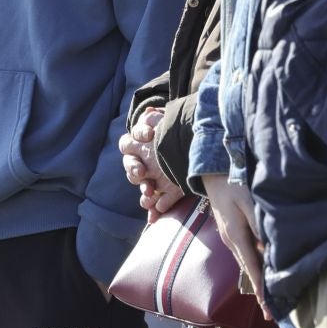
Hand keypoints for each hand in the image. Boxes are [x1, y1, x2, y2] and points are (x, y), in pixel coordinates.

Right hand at [118, 106, 185, 220]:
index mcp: (142, 144)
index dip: (137, 136)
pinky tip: (153, 216)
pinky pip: (155, 204)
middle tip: (142, 170)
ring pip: (142, 185)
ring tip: (149, 191)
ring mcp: (154, 178)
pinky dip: (154, 211)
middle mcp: (145, 162)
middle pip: (130, 165)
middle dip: (133, 168)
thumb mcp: (170, 123)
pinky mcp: (166, 193)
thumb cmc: (179, 133)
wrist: (197, 147)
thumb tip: (150, 111)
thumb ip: (158, 118)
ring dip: (144, 189)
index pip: (129, 141)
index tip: (148, 133)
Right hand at [204, 178, 270, 317]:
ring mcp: (230, 237)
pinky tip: (262, 273)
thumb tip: (270, 247)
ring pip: (246, 263)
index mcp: (236, 235)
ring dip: (257, 281)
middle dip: (259, 292)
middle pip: (248, 270)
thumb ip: (259, 224)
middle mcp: (231, 241)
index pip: (251, 267)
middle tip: (270, 314)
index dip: (260, 288)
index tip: (267, 307)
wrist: (212, 174)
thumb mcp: (248, 200)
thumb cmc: (232, 183)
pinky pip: (245, 254)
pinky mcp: (232, 232)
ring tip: (267, 301)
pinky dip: (254, 267)